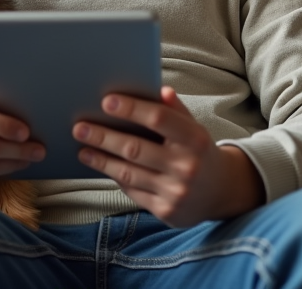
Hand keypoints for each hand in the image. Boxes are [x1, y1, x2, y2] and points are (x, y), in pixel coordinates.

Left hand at [73, 86, 265, 226]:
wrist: (221, 192)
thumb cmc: (199, 151)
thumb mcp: (194, 128)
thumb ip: (175, 110)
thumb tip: (159, 90)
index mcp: (195, 139)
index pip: (159, 118)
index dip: (132, 109)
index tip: (106, 101)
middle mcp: (186, 166)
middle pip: (135, 148)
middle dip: (103, 136)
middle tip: (79, 127)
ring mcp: (175, 191)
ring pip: (128, 172)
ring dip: (101, 160)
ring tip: (82, 148)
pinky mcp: (166, 210)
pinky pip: (132, 190)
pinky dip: (114, 176)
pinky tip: (101, 165)